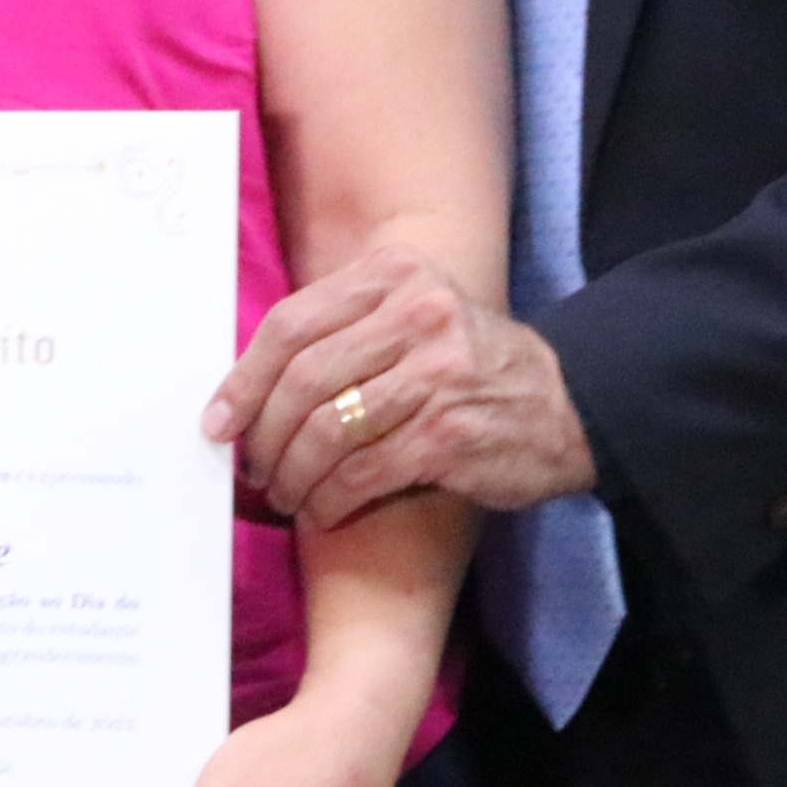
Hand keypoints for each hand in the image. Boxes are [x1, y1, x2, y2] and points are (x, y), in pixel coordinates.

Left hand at [203, 243, 594, 523]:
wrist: (569, 406)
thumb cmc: (468, 367)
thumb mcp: (413, 317)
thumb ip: (343, 331)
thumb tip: (247, 383)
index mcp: (395, 275)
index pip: (291, 324)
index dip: (243, 379)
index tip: (217, 421)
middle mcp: (417, 314)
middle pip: (303, 378)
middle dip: (264, 434)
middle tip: (253, 468)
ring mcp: (437, 374)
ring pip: (327, 429)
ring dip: (293, 474)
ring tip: (286, 495)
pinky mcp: (451, 435)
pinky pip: (362, 472)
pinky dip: (330, 499)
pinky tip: (323, 511)